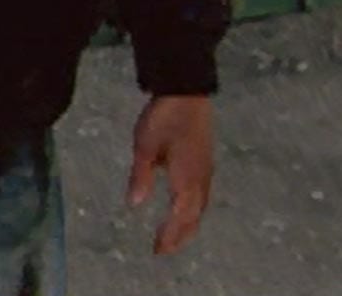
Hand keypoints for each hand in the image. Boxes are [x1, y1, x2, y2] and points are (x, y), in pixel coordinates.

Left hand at [127, 95, 214, 254]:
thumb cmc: (163, 117)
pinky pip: (202, 194)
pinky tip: (184, 208)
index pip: (181, 216)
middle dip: (180, 235)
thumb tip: (135, 205)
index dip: (171, 234)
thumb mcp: (144, 146)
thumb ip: (141, 176)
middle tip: (164, 250)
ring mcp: (206, 169)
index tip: (158, 249)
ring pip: (200, 205)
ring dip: (188, 223)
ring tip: (174, 236)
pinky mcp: (205, 160)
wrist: (187, 91)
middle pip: (194, 215)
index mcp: (187, 177)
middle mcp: (201, 178)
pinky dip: (193, 209)